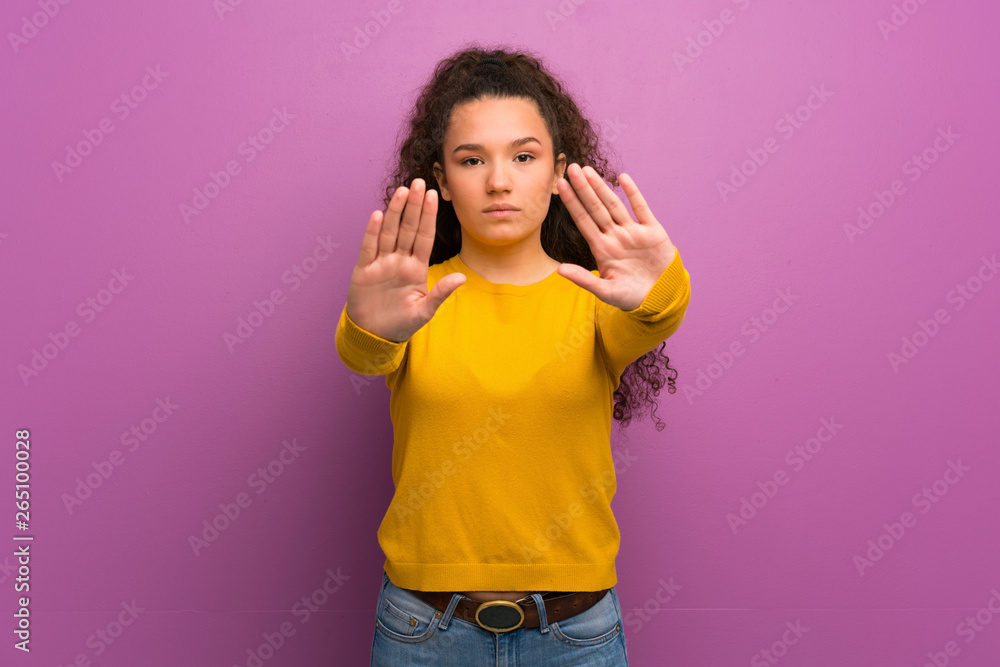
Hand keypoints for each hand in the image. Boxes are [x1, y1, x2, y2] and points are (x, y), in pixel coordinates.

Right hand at [345, 178, 465, 341]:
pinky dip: (373, 231)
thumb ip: (441, 293)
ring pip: (389, 232)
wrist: (374, 335)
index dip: (428, 216)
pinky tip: (378, 214)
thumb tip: (462, 279)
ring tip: (401, 191)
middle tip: (418, 182)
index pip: (424, 236)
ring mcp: (381, 263)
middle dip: (413, 206)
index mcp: (416, 268)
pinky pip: (369, 247)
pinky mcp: (364, 270)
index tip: (433, 195)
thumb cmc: (401, 323)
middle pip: (407, 228)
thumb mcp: (424, 311)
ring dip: (394, 211)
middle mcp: (399, 261)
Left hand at [555, 163, 676, 310]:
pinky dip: (633, 193)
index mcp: (602, 248)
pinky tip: (623, 178)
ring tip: (589, 170)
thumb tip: (559, 271)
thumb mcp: (606, 291)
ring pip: (614, 205)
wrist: (661, 298)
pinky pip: (641, 208)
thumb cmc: (632, 297)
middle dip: (583, 188)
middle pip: (595, 207)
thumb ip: (583, 280)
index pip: (583, 220)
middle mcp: (615, 236)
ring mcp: (633, 232)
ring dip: (602, 188)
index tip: (560, 185)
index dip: (572, 202)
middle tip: (571, 167)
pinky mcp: (652, 232)